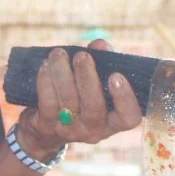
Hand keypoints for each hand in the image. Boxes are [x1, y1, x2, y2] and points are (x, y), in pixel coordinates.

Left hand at [20, 40, 143, 157]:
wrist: (48, 125)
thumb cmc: (82, 95)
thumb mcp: (96, 80)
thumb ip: (103, 61)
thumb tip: (100, 44)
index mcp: (114, 121)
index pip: (129, 117)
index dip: (124, 98)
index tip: (116, 75)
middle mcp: (95, 130)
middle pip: (94, 107)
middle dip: (87, 77)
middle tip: (82, 56)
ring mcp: (71, 130)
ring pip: (68, 101)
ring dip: (62, 73)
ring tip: (59, 54)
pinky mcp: (48, 126)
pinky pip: (48, 102)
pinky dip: (46, 81)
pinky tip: (46, 66)